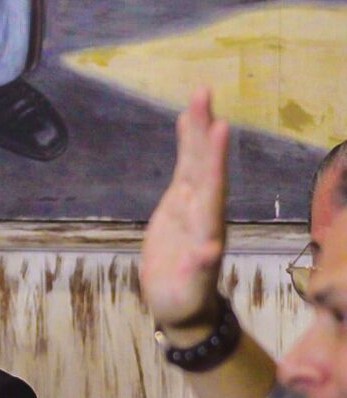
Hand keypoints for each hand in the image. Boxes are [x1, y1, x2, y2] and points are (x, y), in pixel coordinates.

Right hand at [140, 88, 228, 338]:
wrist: (181, 304)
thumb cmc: (183, 300)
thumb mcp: (188, 291)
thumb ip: (198, 270)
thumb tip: (208, 251)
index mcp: (206, 228)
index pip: (211, 187)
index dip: (213, 158)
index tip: (218, 128)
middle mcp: (204, 209)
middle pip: (204, 164)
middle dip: (204, 130)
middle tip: (203, 94)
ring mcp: (193, 204)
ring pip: (196, 160)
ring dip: (197, 128)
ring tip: (198, 95)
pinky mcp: (180, 203)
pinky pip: (185, 167)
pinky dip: (186, 143)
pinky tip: (187, 121)